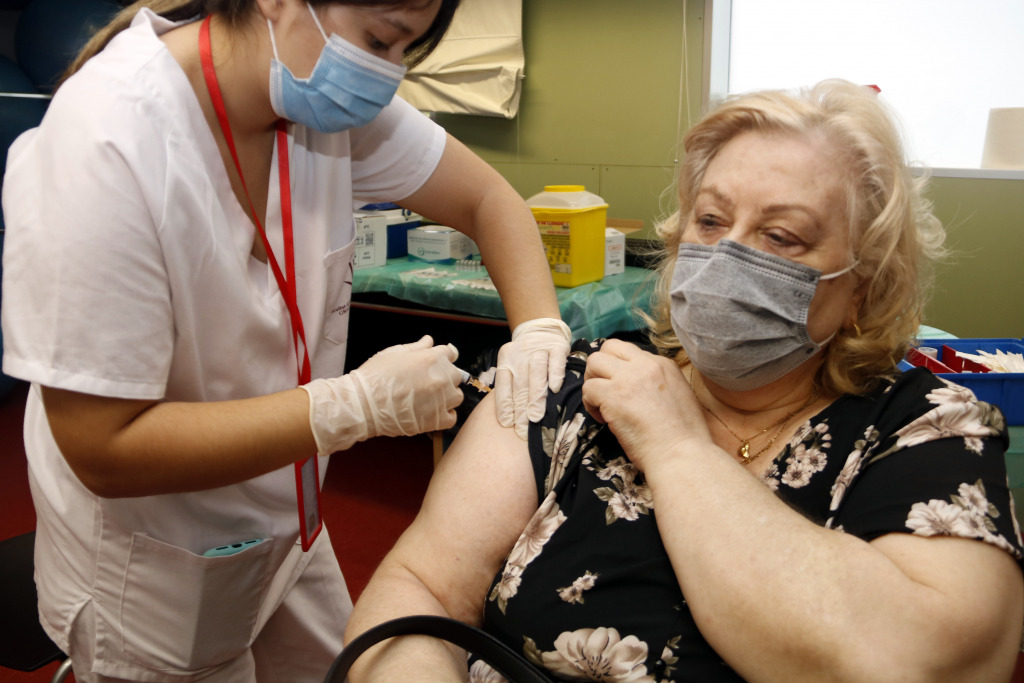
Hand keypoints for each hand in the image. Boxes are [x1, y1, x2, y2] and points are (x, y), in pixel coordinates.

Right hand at [301, 336, 463, 454]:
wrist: (363, 404)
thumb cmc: (375, 376)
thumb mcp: (394, 353)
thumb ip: (417, 347)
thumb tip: (429, 341)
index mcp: (433, 358)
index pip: (450, 353)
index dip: (442, 358)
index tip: (436, 364)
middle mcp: (442, 377)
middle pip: (455, 375)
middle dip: (444, 377)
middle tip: (426, 383)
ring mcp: (442, 399)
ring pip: (456, 396)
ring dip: (447, 396)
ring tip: (429, 399)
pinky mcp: (437, 420)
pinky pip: (452, 417)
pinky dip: (445, 415)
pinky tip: (432, 413)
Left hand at [494, 318, 571, 439]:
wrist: (541, 329)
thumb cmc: (525, 358)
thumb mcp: (513, 366)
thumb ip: (511, 387)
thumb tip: (510, 419)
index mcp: (506, 360)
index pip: (503, 384)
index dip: (505, 405)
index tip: (508, 424)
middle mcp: (520, 355)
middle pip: (519, 384)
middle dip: (520, 409)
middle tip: (522, 429)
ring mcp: (539, 349)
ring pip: (535, 374)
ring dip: (535, 397)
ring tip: (536, 417)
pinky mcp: (557, 347)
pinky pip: (555, 361)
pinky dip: (555, 374)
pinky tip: (554, 389)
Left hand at [581, 339, 708, 470]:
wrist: (681, 454)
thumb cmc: (683, 437)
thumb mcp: (678, 395)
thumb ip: (657, 383)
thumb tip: (635, 387)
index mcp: (663, 364)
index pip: (630, 352)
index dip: (620, 369)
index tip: (623, 390)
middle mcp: (645, 364)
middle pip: (609, 347)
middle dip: (601, 368)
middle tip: (604, 391)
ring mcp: (628, 378)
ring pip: (593, 362)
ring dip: (592, 383)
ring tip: (601, 405)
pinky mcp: (613, 395)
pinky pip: (588, 389)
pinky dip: (590, 404)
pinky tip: (603, 420)